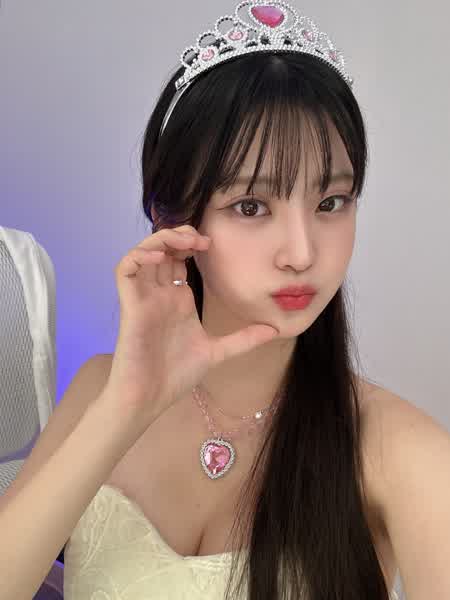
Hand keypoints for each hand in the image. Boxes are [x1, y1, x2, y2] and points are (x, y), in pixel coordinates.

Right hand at [105, 225, 278, 427]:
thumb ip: (243, 339)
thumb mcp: (217, 352)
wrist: (149, 399)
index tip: (214, 244)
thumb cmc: (176, 376)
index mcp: (178, 299)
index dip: (193, 244)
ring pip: (144, 253)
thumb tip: (274, 330)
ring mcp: (144, 298)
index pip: (180, 259)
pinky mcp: (131, 306)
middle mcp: (160, 294)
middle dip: (180, 236)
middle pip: (163, 250)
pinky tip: (161, 257)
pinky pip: (125, 270)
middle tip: (201, 240)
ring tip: (185, 242)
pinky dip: (139, 256)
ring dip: (161, 240)